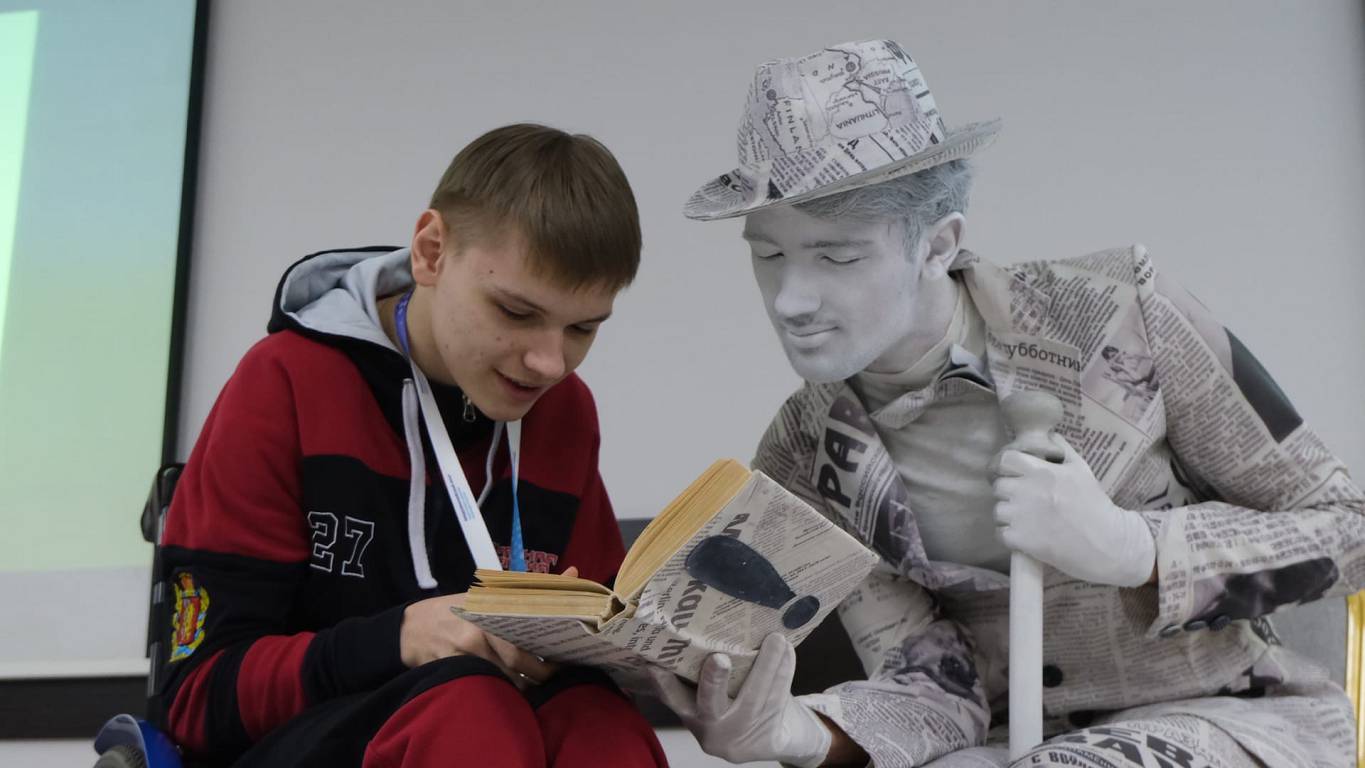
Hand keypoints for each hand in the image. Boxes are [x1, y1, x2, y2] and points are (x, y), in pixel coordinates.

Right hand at [398, 566, 578, 685]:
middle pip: (518, 663)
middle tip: (552, 679)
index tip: (564, 661)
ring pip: (504, 680)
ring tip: (534, 687)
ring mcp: (465, 654)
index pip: (528, 636)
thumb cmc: (455, 610)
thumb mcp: (489, 595)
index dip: (549, 655)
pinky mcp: (452, 670)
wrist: (409, 629)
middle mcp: (479, 633)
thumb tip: (574, 572)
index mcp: (492, 611)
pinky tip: (507, 694)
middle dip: (539, 676)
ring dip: (522, 688)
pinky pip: (484, 688)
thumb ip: (531, 589)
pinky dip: (499, 692)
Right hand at [647, 634, 831, 767]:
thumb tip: (703, 622)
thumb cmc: (736, 706)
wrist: (769, 743)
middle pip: (711, 704)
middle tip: (719, 658)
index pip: (673, 698)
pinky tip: (787, 652)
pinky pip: (777, 700)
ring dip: (767, 665)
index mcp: (693, 714)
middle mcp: (713, 728)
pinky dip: (783, 673)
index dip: (663, 681)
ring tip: (775, 639)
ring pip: (754, 697)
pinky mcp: (768, 738)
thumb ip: (703, 675)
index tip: (654, 663)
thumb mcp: (713, 700)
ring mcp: (740, 733)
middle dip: (714, 681)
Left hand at [993, 436, 1154, 586]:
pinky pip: (1000, 533)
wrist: (1106, 544)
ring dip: (1008, 515)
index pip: (1005, 460)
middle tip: (1023, 500)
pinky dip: (1009, 535)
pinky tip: (1025, 536)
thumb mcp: (1082, 470)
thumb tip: (1049, 434)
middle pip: (998, 486)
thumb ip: (1063, 449)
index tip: (1013, 475)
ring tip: (1026, 519)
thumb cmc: (1094, 505)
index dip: (1006, 467)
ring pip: (998, 510)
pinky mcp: (1020, 540)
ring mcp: (1022, 517)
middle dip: (1008, 493)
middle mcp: (1028, 491)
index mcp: (1043, 472)